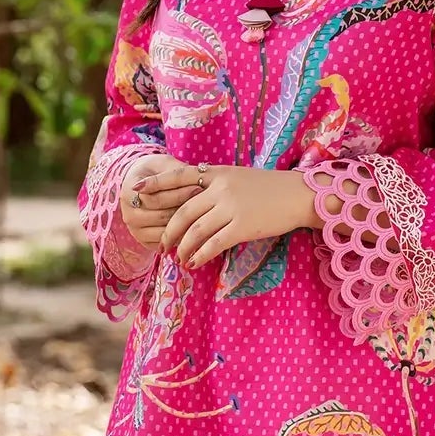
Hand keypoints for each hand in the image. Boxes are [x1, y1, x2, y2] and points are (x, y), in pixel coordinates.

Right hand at [117, 151, 195, 249]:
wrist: (142, 186)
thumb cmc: (156, 172)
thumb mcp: (164, 164)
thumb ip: (176, 173)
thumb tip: (197, 179)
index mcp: (129, 191)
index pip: (156, 198)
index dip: (179, 194)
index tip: (199, 188)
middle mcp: (128, 214)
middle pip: (160, 216)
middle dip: (184, 209)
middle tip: (206, 202)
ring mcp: (135, 230)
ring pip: (163, 232)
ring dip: (184, 225)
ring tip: (203, 216)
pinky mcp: (144, 242)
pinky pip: (165, 243)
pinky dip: (180, 237)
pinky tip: (194, 228)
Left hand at [145, 160, 319, 267]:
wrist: (297, 195)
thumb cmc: (268, 188)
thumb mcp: (238, 177)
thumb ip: (214, 186)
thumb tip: (191, 202)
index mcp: (216, 173)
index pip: (178, 175)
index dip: (155, 183)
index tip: (137, 190)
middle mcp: (220, 188)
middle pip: (182, 212)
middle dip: (169, 232)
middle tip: (163, 246)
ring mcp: (230, 207)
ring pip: (194, 231)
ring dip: (183, 248)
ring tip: (179, 259)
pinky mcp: (242, 226)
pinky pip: (213, 244)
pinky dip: (200, 255)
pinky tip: (195, 263)